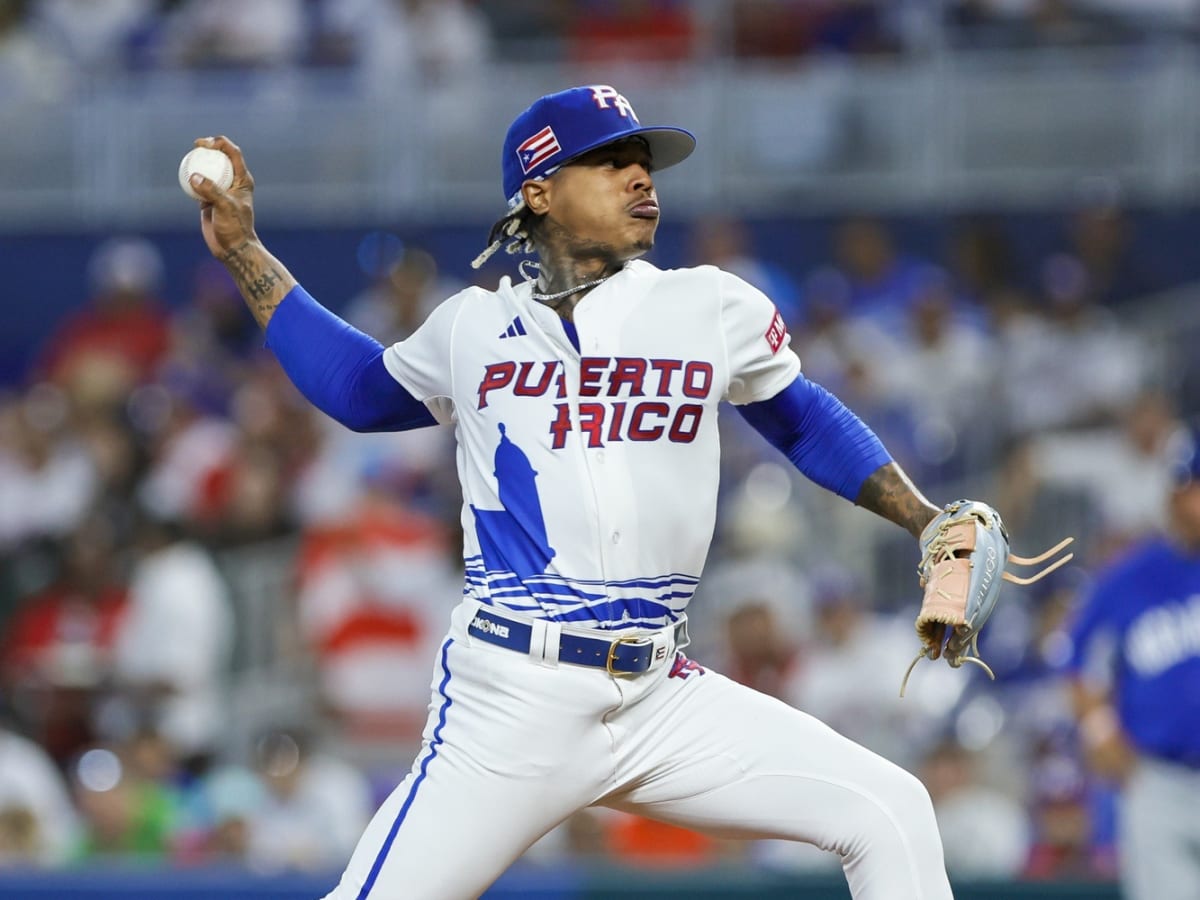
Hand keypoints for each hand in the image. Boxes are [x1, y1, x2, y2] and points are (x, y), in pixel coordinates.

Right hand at [187, 135, 256, 257]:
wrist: (232, 248)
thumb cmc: (235, 227)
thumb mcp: (225, 207)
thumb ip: (211, 191)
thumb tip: (193, 176)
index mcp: (242, 180)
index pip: (233, 153)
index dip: (220, 143)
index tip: (205, 143)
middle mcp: (232, 182)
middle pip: (219, 158)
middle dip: (208, 148)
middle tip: (195, 146)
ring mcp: (220, 190)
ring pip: (208, 170)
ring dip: (197, 163)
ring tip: (186, 159)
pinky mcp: (208, 199)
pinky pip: (197, 184)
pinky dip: (190, 180)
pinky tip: (182, 177)